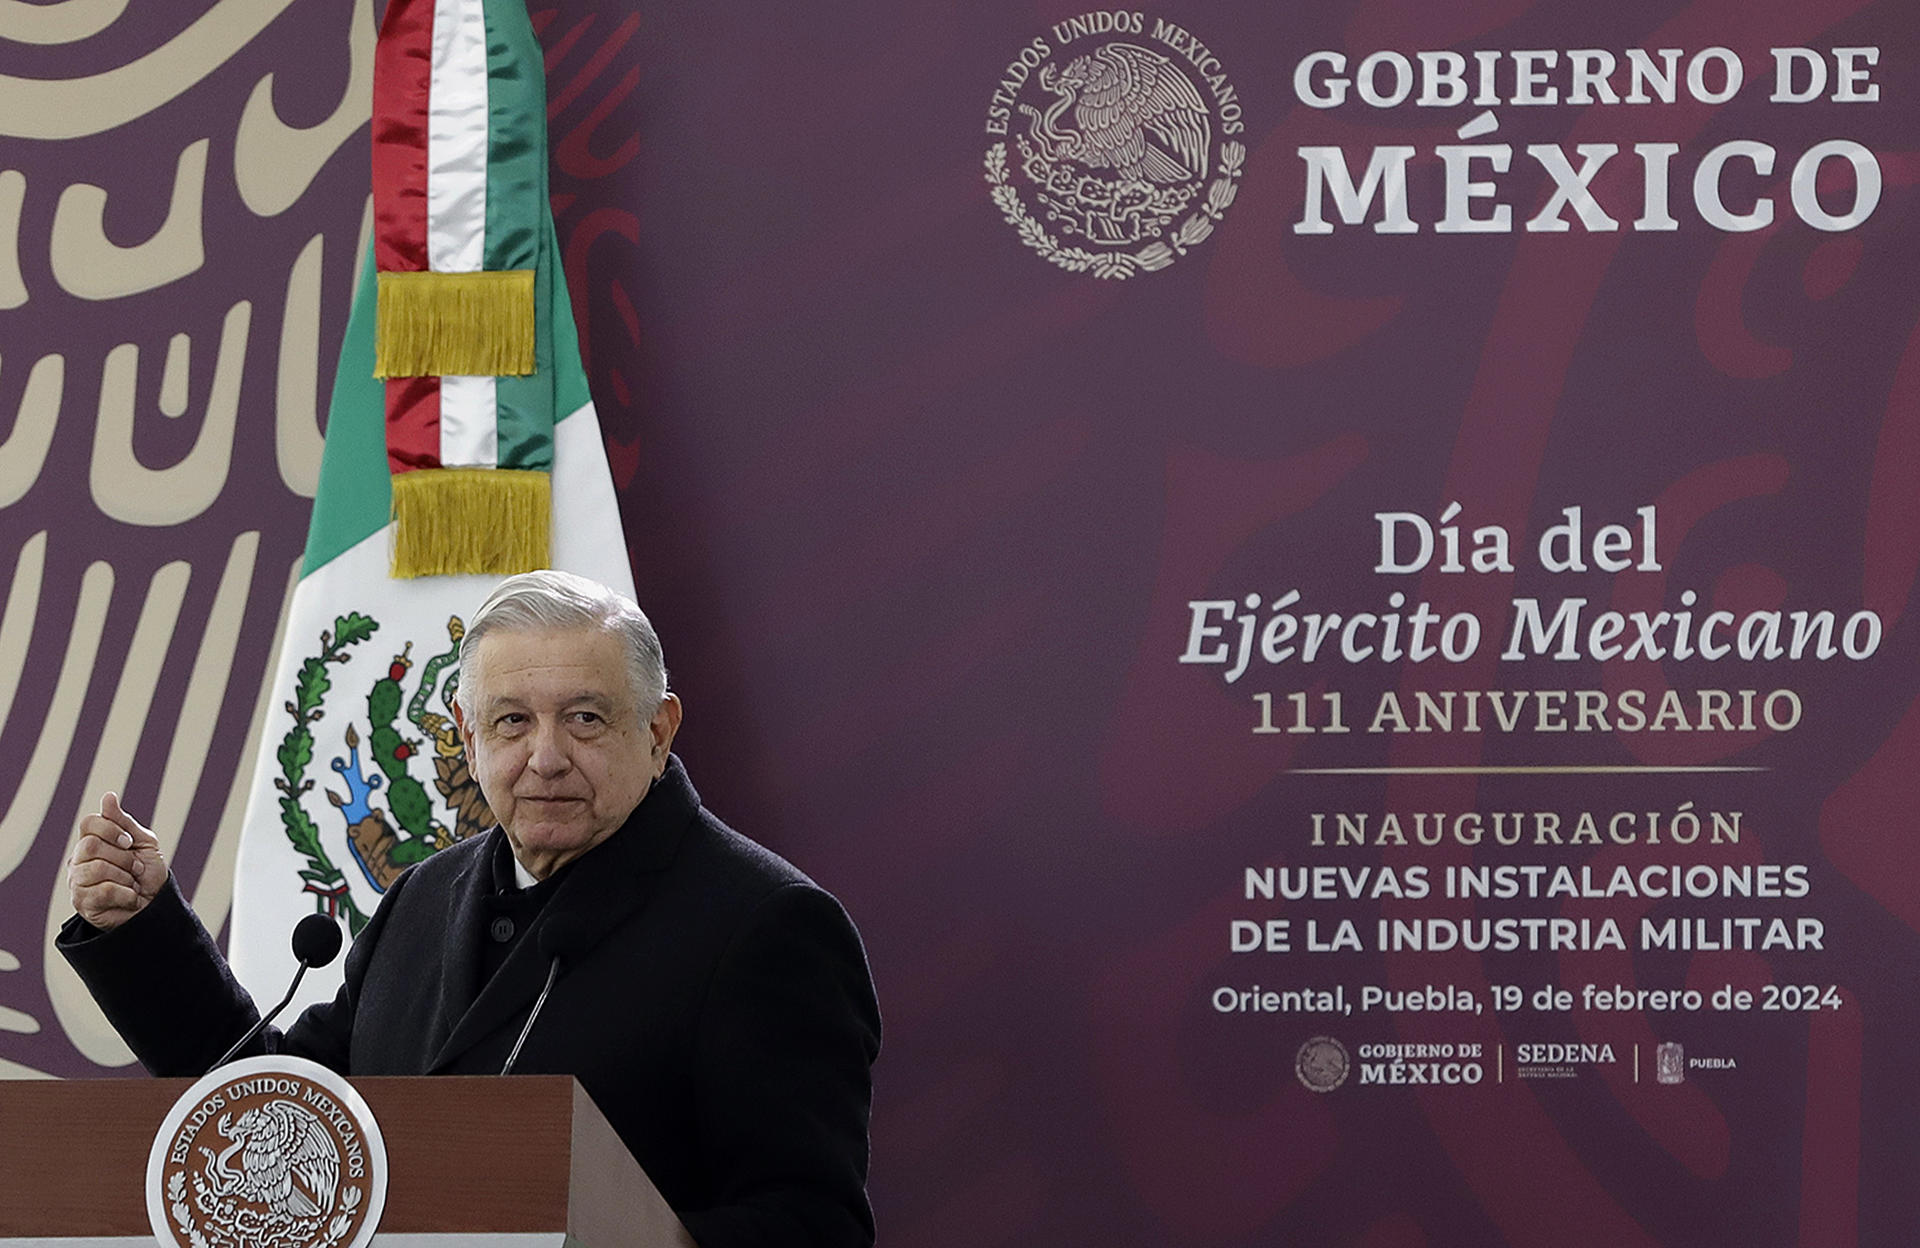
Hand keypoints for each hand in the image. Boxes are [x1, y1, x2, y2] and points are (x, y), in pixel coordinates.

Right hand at [68, 792, 166, 929]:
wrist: (156, 906)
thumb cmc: (147, 874)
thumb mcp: (142, 843)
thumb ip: (123, 822)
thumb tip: (108, 796)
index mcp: (92, 842)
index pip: (88, 823)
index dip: (111, 828)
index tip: (129, 841)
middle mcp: (78, 860)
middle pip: (90, 845)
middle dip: (122, 856)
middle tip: (136, 867)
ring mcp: (77, 882)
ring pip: (96, 868)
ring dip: (125, 876)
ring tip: (132, 883)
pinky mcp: (82, 903)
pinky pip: (104, 891)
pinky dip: (126, 893)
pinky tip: (130, 897)